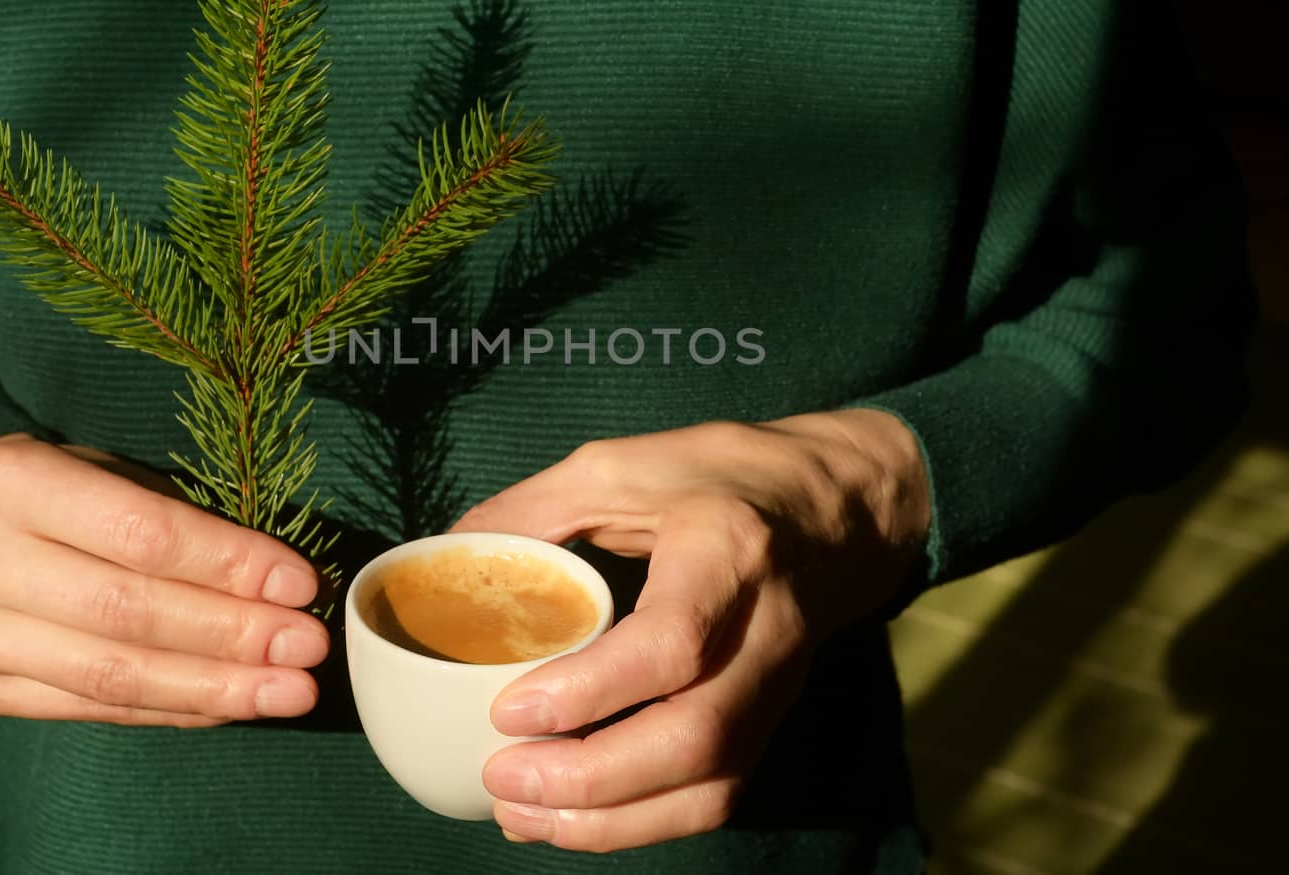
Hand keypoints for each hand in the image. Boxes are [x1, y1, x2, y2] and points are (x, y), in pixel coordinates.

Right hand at [0, 433, 327, 725]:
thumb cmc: (68, 486)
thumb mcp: (115, 471)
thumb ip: (181, 522)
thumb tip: (282, 588)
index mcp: (14, 481)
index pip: (143, 535)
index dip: (227, 564)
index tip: (300, 585)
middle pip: (128, 612)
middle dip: (231, 635)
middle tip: (306, 647)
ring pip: (112, 674)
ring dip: (214, 687)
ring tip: (287, 691)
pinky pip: (96, 709)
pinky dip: (174, 709)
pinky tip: (232, 705)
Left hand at [451, 409, 929, 851]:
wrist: (840, 507)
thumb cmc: (723, 475)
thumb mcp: (623, 464)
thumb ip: (534, 509)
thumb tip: (448, 557)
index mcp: (728, 552)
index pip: (673, 643)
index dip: (589, 690)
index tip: (508, 709)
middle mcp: (764, 633)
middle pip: (696, 738)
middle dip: (591, 778)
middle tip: (501, 778)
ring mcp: (775, 688)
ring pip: (710, 785)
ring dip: (610, 820)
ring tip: (521, 816)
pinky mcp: (768, 722)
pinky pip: (713, 796)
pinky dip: (640, 823)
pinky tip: (571, 819)